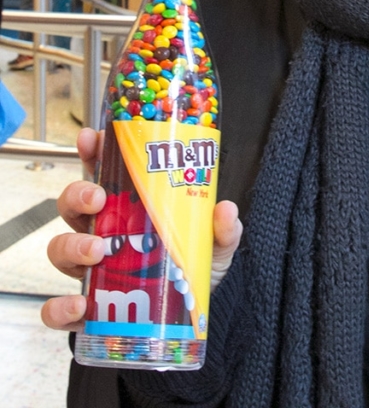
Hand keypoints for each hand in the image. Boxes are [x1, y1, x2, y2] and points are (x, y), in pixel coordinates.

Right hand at [41, 127, 242, 331]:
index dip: (92, 151)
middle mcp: (101, 232)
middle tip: (98, 198)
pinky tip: (80, 307)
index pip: (102, 172)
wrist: (190, 317)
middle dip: (78, 194)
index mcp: (126, 207)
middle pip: (72, 204)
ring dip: (71, 245)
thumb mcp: (213, 244)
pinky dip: (59, 308)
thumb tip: (225, 209)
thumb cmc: (192, 268)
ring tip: (96, 251)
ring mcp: (89, 269)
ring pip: (59, 247)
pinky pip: (57, 309)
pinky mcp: (86, 308)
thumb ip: (222, 228)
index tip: (92, 137)